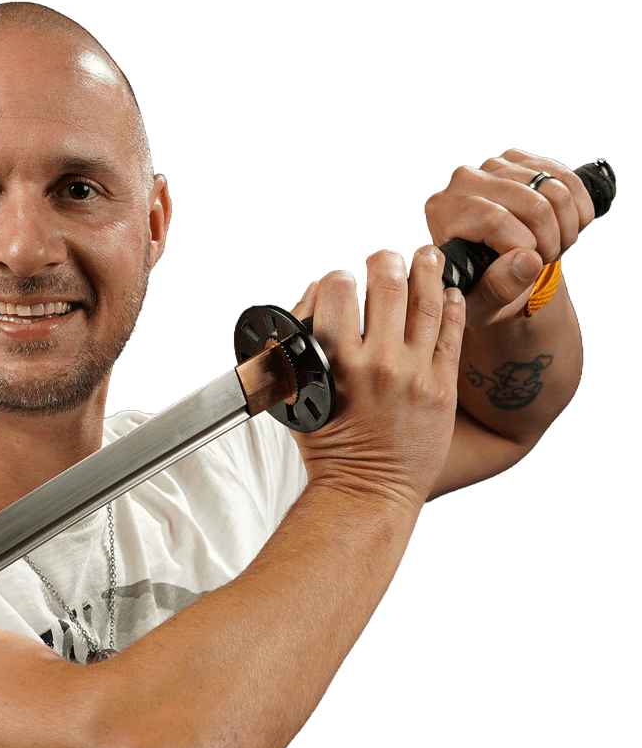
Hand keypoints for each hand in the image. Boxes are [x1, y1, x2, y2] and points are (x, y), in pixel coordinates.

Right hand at [289, 247, 465, 509]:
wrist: (367, 492)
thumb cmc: (328, 447)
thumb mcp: (297, 393)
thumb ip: (299, 343)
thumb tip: (315, 296)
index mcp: (335, 362)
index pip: (337, 294)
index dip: (338, 279)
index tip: (342, 279)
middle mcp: (377, 362)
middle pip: (386, 288)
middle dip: (385, 263)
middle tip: (386, 258)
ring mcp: (414, 374)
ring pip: (425, 304)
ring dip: (426, 272)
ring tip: (427, 256)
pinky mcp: (442, 388)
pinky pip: (451, 335)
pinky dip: (451, 307)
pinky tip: (450, 292)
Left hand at [424, 149, 594, 326]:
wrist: (493, 268)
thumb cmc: (481, 287)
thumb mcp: (483, 303)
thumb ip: (498, 288)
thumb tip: (528, 260)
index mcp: (443, 210)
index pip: (496, 219)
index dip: (524, 247)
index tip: (526, 266)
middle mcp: (464, 180)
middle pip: (532, 203)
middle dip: (550, 241)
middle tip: (544, 260)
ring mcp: (495, 166)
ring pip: (556, 190)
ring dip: (566, 228)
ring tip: (550, 247)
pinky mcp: (523, 161)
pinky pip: (569, 179)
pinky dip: (579, 210)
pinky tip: (565, 229)